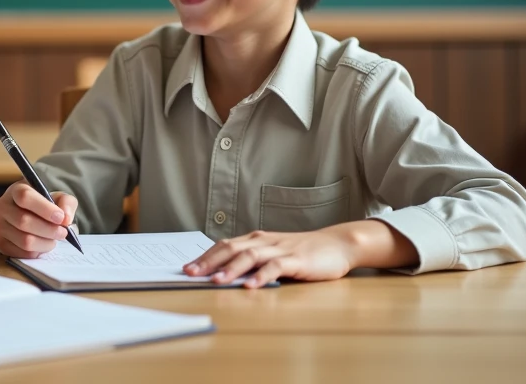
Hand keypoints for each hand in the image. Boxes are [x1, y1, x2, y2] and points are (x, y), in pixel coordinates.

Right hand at [0, 180, 77, 257]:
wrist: (25, 216)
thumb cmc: (43, 205)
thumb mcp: (57, 198)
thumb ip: (66, 203)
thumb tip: (66, 219)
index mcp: (15, 190)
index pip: (24, 197)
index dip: (44, 208)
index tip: (60, 218)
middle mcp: (2, 207)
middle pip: (24, 221)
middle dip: (49, 230)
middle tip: (63, 233)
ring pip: (24, 240)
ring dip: (45, 243)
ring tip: (53, 239)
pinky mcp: (1, 243)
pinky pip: (22, 253)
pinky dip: (38, 252)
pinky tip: (42, 244)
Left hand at [183, 226, 357, 287]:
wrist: (337, 244)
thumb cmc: (303, 252)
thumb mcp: (274, 253)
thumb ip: (253, 260)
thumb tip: (225, 274)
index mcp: (256, 239)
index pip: (225, 245)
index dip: (205, 256)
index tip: (187, 268)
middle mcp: (264, 241)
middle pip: (231, 248)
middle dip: (209, 262)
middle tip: (191, 274)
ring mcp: (280, 249)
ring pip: (250, 256)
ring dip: (231, 269)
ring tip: (216, 281)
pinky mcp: (297, 260)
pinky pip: (276, 267)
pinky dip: (261, 277)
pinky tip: (251, 286)